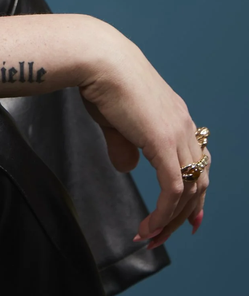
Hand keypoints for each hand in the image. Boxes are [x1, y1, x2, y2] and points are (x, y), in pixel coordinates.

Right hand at [79, 27, 207, 247]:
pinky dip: (162, 214)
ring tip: (149, 237)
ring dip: (170, 220)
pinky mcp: (163, 142)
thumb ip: (124, 144)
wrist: (97, 57)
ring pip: (188, 191)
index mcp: (176, 116)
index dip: (196, 195)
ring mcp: (176, 133)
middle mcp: (184, 126)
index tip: (189, 220)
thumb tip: (127, 167)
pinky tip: (147, 226)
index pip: (198, 162)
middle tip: (163, 237)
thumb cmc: (99, 79)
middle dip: (182, 216)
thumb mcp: (114, 119)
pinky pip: (172, 189)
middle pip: (198, 182)